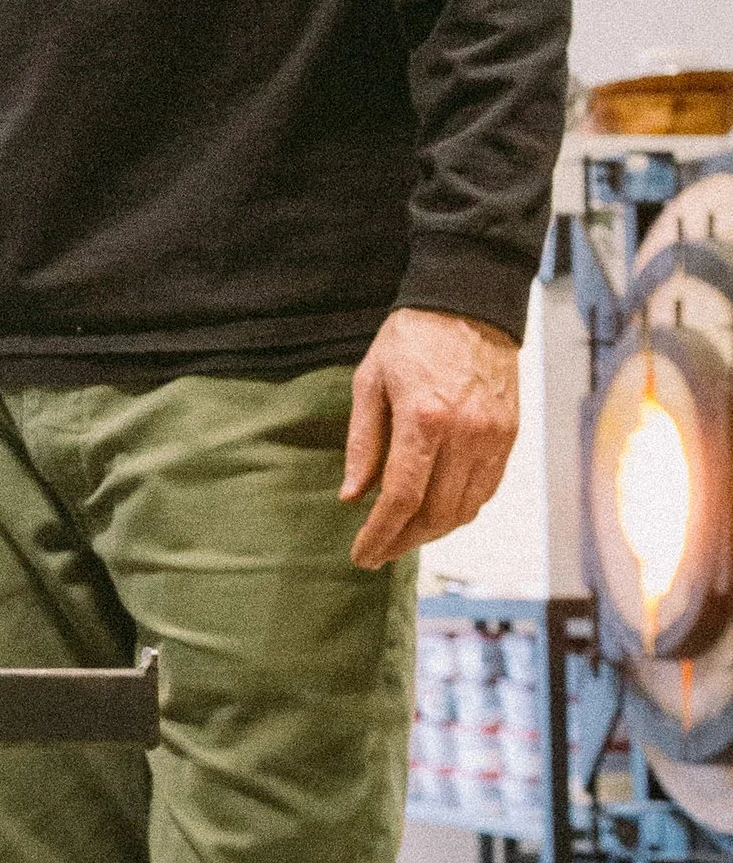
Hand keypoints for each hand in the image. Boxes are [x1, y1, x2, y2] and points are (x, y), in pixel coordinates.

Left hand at [341, 306, 519, 569]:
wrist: (468, 307)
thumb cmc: (410, 339)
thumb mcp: (369, 381)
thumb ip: (363, 442)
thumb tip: (353, 496)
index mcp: (424, 419)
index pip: (402, 496)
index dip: (380, 533)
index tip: (362, 555)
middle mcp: (465, 435)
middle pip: (436, 513)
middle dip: (404, 541)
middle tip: (377, 553)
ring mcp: (493, 438)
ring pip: (465, 509)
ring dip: (432, 533)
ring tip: (402, 538)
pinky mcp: (509, 437)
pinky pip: (486, 490)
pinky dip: (460, 511)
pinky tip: (436, 515)